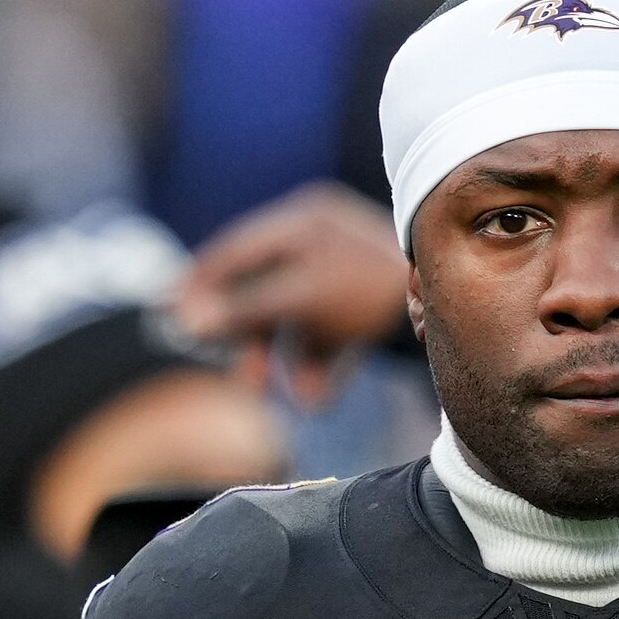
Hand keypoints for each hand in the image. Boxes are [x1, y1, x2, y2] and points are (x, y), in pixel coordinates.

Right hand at [171, 184, 412, 407]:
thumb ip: (244, 308)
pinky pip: (329, 334)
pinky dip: (317, 364)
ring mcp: (346, 274)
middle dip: (252, 339)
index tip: (174, 310)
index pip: (238, 248)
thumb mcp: (300, 297)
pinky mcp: (366, 306)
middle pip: (267, 290)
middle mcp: (324, 242)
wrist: (445, 309)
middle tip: (240, 380)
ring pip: (297, 319)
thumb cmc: (372, 290)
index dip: (204, 281)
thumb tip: (188, 321)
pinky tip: (315, 397)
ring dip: (286, 360)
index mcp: (306, 221)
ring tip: (283, 396)